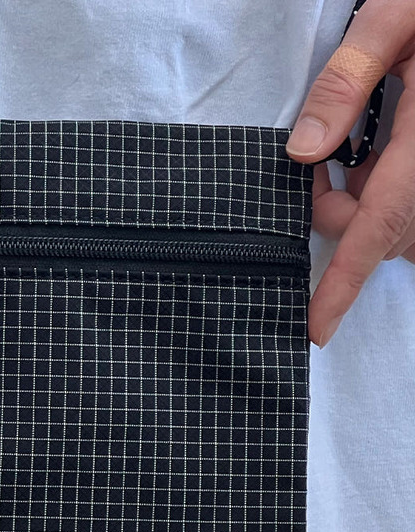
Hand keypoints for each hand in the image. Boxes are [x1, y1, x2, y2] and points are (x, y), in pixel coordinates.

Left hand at [285, 0, 414, 346]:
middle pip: (379, 233)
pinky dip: (385, 196)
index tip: (317, 328)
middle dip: (336, 215)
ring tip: (353, 151)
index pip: (377, 227)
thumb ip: (346, 83)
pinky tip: (380, 155)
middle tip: (319, 165)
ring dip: (360, 206)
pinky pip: (409, 210)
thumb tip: (301, 153)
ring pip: (395, 226)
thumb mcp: (396, 21)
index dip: (344, 284)